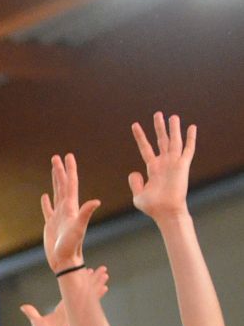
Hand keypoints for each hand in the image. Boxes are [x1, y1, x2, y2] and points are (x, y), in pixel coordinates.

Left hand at [20, 271, 107, 325]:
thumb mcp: (37, 324)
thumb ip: (32, 314)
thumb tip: (23, 306)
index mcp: (62, 307)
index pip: (71, 290)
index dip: (78, 280)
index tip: (85, 271)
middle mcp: (71, 307)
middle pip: (83, 289)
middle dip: (92, 279)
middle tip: (101, 269)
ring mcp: (78, 312)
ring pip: (89, 295)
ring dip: (97, 284)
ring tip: (105, 274)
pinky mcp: (82, 318)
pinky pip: (92, 306)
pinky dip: (98, 297)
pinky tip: (105, 288)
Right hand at [41, 153, 99, 272]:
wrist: (65, 261)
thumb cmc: (71, 246)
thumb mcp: (78, 228)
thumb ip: (86, 213)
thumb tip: (96, 201)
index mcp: (71, 207)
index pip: (70, 184)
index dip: (69, 170)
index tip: (67, 156)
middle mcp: (66, 209)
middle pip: (63, 185)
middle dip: (60, 171)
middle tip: (57, 157)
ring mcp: (58, 216)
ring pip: (56, 194)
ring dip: (54, 181)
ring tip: (53, 170)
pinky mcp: (51, 225)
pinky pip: (48, 209)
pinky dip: (46, 202)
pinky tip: (44, 196)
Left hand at [130, 111, 196, 225]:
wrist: (166, 212)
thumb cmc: (153, 207)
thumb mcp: (138, 196)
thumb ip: (135, 183)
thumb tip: (134, 172)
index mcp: (153, 168)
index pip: (145, 148)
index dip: (140, 136)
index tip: (135, 125)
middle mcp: (164, 163)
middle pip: (161, 140)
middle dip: (159, 127)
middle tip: (157, 114)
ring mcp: (174, 163)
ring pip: (174, 141)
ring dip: (173, 129)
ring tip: (173, 116)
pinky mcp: (183, 166)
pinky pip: (188, 149)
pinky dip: (190, 138)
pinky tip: (192, 127)